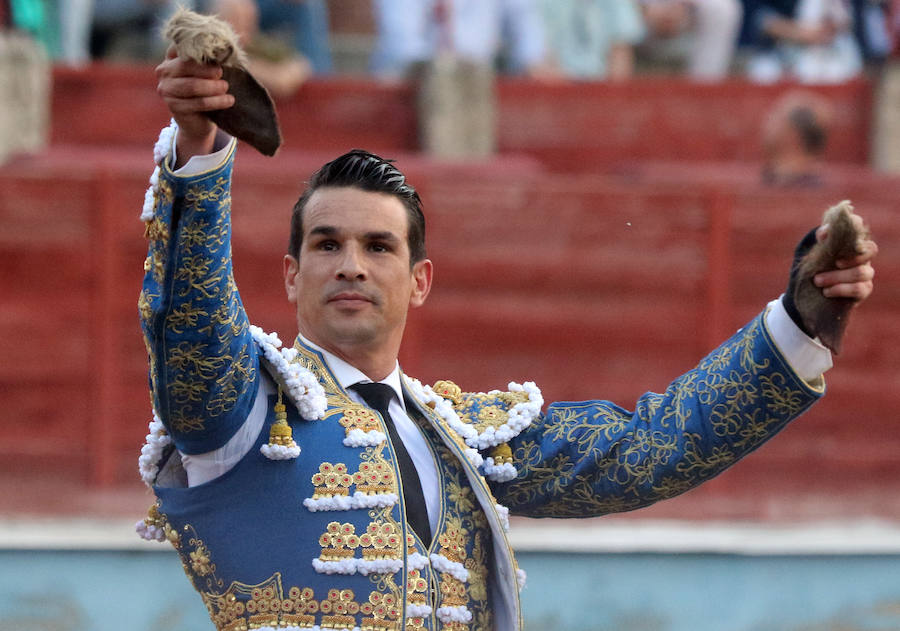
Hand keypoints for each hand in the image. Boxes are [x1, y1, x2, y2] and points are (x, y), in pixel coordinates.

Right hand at [156, 45, 234, 164]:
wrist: (198, 121)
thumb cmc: (206, 90)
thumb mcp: (207, 71)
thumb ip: (210, 59)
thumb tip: (230, 46)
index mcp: (171, 57)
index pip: (183, 47)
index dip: (201, 49)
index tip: (218, 52)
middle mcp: (164, 71)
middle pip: (186, 66)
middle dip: (207, 69)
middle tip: (221, 73)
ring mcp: (166, 89)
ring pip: (192, 86)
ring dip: (213, 87)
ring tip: (226, 87)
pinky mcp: (174, 107)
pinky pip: (198, 102)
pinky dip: (216, 101)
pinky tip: (229, 100)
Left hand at [812, 212, 876, 301]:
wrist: (811, 291)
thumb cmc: (815, 265)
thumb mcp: (815, 250)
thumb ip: (821, 239)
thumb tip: (824, 233)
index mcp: (851, 240)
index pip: (858, 224)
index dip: (852, 224)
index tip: (835, 234)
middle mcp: (863, 254)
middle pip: (871, 249)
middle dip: (851, 257)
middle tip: (832, 263)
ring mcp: (866, 272)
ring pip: (861, 272)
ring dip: (836, 277)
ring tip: (817, 280)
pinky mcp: (864, 289)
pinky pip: (858, 288)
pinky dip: (840, 289)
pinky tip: (826, 291)